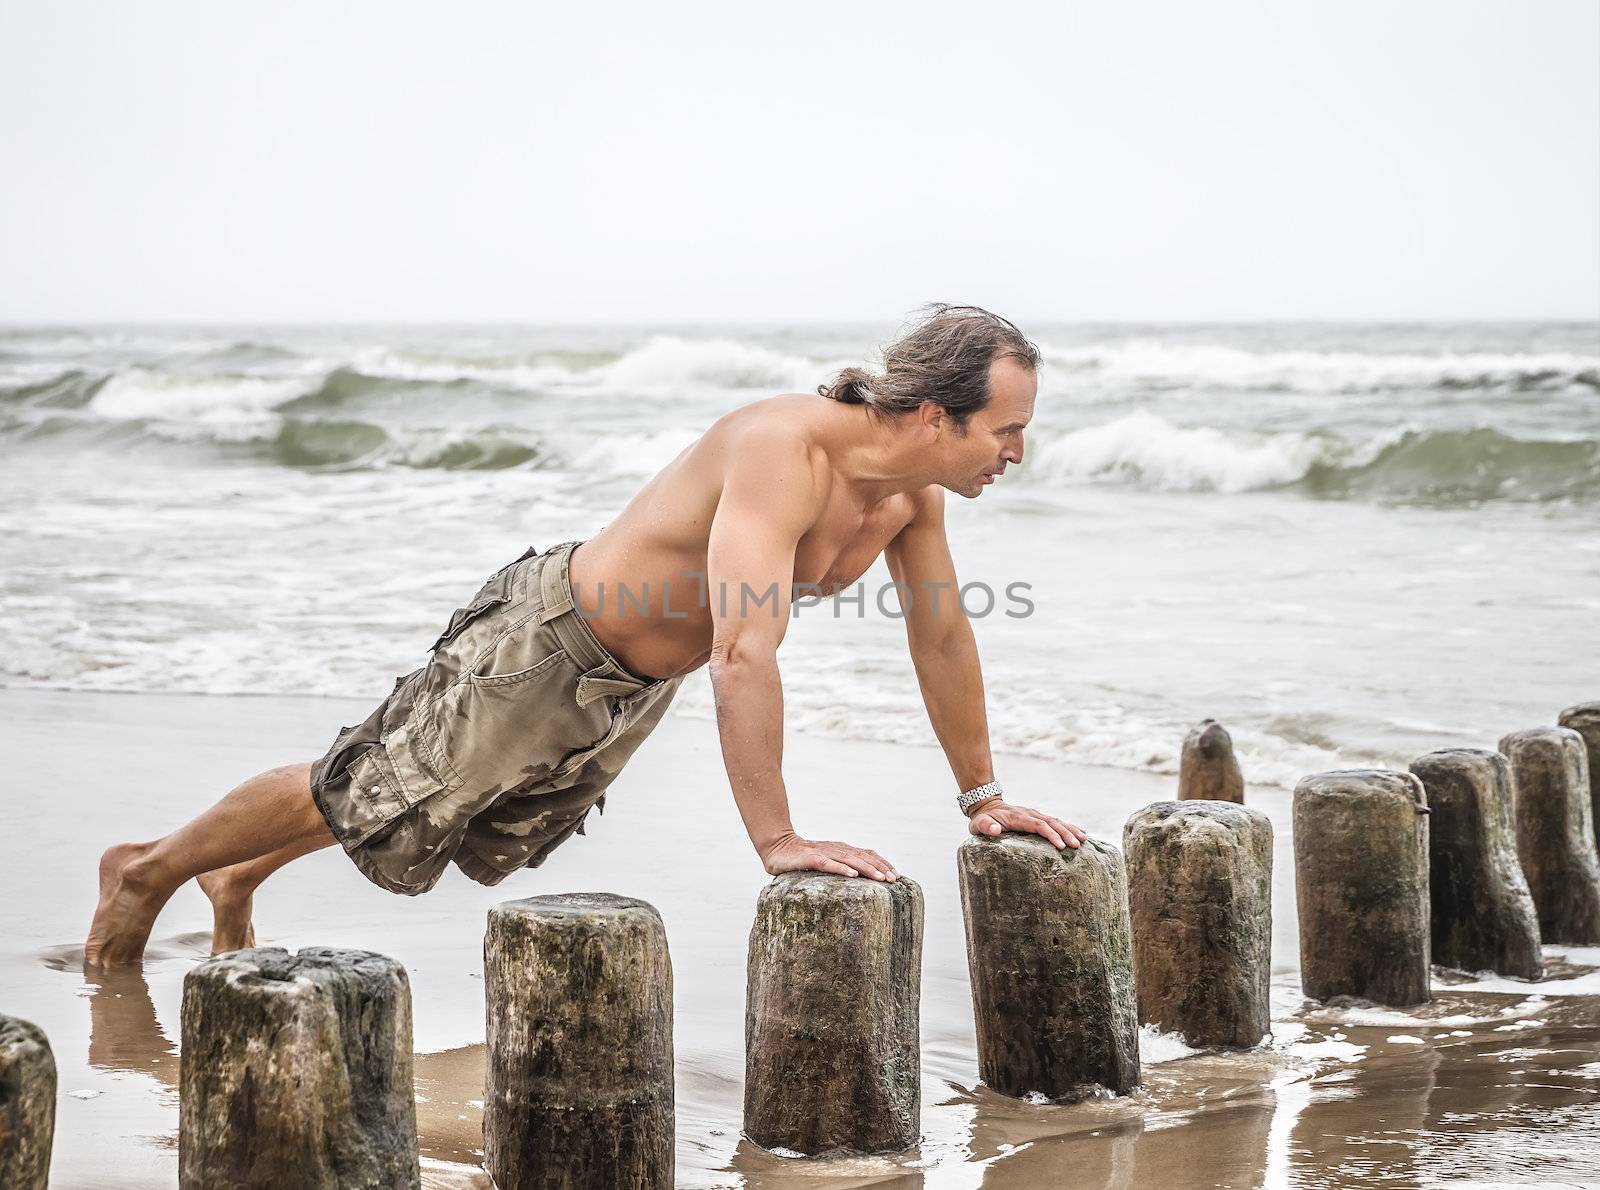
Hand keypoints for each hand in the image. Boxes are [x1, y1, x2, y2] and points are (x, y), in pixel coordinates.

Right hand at [760, 831, 898, 881]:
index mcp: (842, 850)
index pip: (867, 854)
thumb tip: (861, 882)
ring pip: (850, 859)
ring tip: (881, 878)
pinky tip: (852, 874)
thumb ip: (840, 868)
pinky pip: (828, 863)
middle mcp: (836, 848)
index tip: (897, 876)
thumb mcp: (826, 863)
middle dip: (880, 868)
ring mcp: (823, 852)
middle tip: (894, 880)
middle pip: (863, 856)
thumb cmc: (802, 858)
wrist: (777, 847)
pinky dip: (841, 868)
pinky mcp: (810, 858)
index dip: (883, 863)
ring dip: (867, 868)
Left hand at [968, 801, 1087, 849]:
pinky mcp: (1038, 817)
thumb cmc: (983, 820)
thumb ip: (985, 827)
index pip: (1038, 825)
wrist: (987, 806)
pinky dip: (1069, 826)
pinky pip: (1056, 821)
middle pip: (1051, 822)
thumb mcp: (979, 824)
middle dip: (1065, 833)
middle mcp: (1030, 814)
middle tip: (1077, 845)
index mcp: (1018, 817)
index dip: (1051, 835)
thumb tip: (994, 830)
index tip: (1061, 846)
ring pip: (1056, 821)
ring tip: (1084, 839)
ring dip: (1070, 829)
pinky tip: (1080, 832)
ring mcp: (1035, 814)